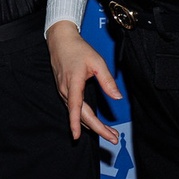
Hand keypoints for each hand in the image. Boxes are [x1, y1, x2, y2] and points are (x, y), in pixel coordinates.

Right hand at [46, 21, 121, 141]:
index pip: (75, 107)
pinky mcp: (64, 91)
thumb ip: (107, 81)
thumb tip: (117, 97)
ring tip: (109, 132)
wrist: (60, 41)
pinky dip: (85, 118)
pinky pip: (74, 109)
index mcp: (73, 83)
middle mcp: (66, 90)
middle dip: (97, 129)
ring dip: (92, 125)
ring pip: (78, 114)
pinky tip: (94, 122)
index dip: (75, 123)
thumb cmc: (78, 49)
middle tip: (113, 138)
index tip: (76, 137)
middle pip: (80, 115)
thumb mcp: (97, 62)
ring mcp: (63, 92)